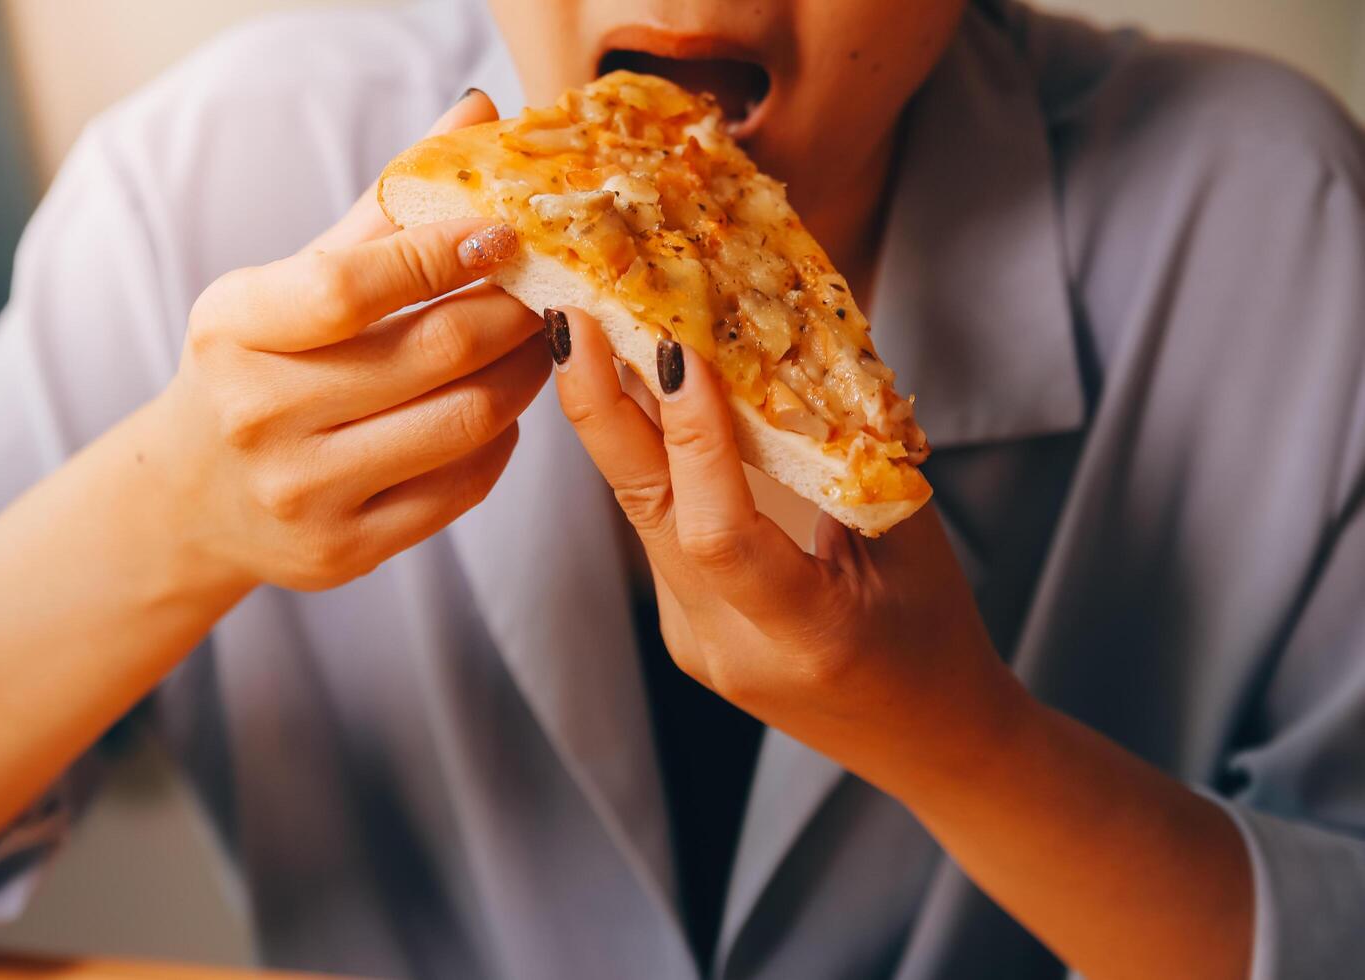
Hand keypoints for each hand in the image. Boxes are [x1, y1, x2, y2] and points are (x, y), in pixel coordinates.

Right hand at [153, 92, 549, 591]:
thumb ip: (383, 209)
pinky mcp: (342, 551)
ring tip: (535, 344)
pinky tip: (500, 409)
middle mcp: (258, 415)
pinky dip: (500, 441)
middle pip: (434, 353)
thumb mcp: (289, 285)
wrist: (194, 496)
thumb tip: (476, 112)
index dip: (442, 253)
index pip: (352, 284)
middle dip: (510, 312)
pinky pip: (460, 488)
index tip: (504, 231)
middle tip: (544, 287)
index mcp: (234, 328)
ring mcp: (300, 492)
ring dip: (523, 376)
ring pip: (463, 422)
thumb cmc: (258, 367)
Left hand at [549, 308, 1027, 787]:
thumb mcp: (916, 543)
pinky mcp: (682, 625)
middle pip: (646, 513)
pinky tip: (645, 393)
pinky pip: (659, 525)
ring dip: (618, 420)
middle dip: (599, 409)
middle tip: (569, 318)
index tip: (675, 349)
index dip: (693, 439)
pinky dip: (656, 455)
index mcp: (803, 637)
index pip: (718, 534)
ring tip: (596, 328)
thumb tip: (803, 342)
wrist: (926, 740)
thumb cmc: (938, 638)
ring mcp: (692, 640)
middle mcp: (726, 645)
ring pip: (643, 511)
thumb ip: (855, 456)